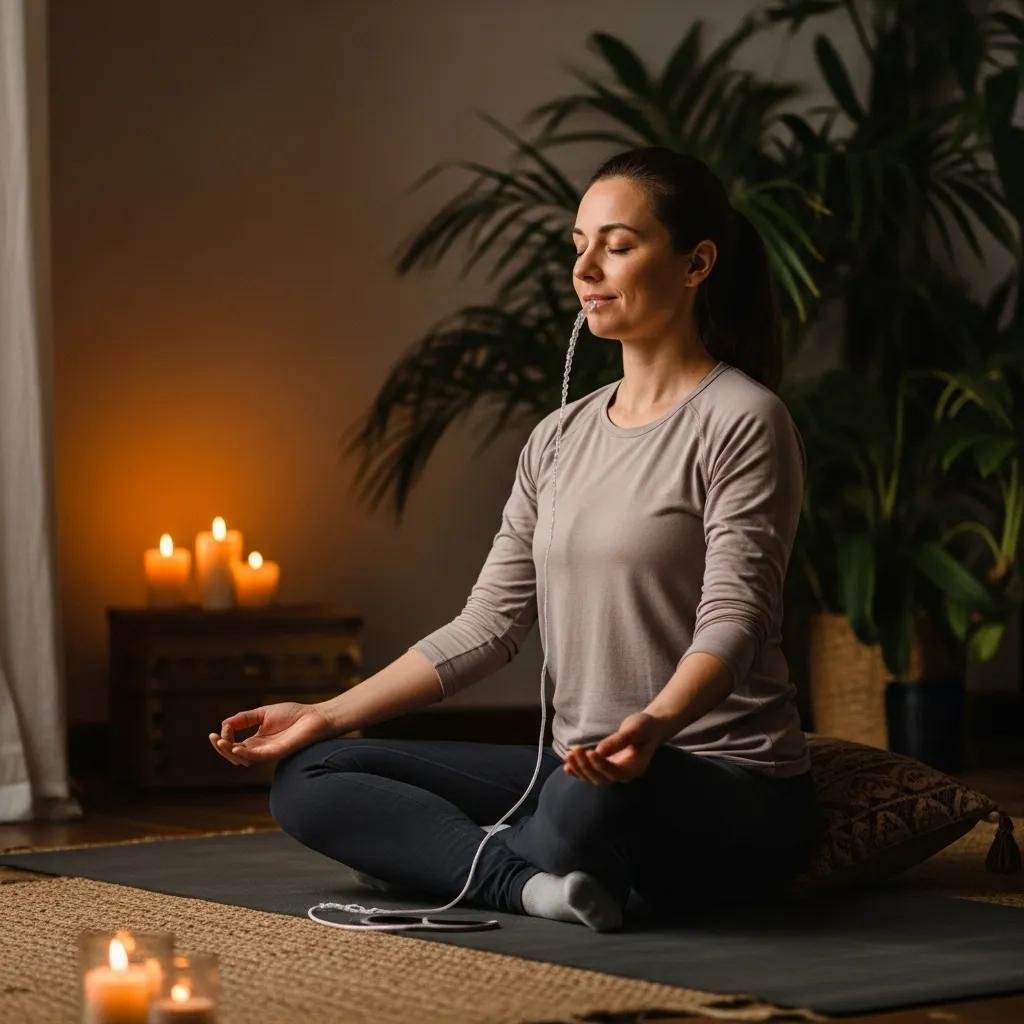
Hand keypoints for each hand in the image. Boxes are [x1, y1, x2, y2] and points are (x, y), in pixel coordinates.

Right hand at [208, 701, 332, 767]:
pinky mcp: (277, 753)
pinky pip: (257, 757)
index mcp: (257, 740)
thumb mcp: (263, 713)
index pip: (233, 745)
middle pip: (234, 754)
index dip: (225, 737)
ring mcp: (268, 752)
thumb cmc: (294, 714)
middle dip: (221, 748)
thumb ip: (244, 718)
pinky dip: (245, 754)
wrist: (316, 716)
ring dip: (229, 752)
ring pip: (243, 759)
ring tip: (220, 742)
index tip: (223, 727)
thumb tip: (223, 724)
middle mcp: (260, 749)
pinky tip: (236, 748)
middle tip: (213, 738)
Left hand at [562, 712, 665, 784]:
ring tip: (568, 756)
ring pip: (595, 778)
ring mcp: (615, 772)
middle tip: (574, 750)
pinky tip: (567, 767)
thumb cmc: (645, 726)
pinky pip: (592, 774)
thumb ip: (619, 740)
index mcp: (635, 767)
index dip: (600, 764)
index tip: (589, 752)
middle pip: (602, 778)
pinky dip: (579, 772)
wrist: (650, 728)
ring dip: (580, 769)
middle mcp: (624, 774)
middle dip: (586, 766)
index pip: (615, 772)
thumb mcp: (636, 729)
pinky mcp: (607, 767)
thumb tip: (599, 750)